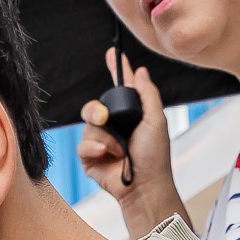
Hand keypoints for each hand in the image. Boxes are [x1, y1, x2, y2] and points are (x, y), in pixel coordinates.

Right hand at [78, 48, 181, 236]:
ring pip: (88, 125)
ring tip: (118, 149)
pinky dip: (95, 148)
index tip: (112, 54)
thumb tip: (141, 72)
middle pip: (95, 106)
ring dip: (104, 137)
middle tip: (104, 117)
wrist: (143, 186)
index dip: (117, 70)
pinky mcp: (90, 157)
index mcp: (131, 114)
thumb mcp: (156, 121)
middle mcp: (114, 126)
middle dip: (96, 110)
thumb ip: (148, 95)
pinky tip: (108, 155)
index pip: (121, 88)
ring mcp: (101, 141)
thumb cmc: (155, 157)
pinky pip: (83, 144)